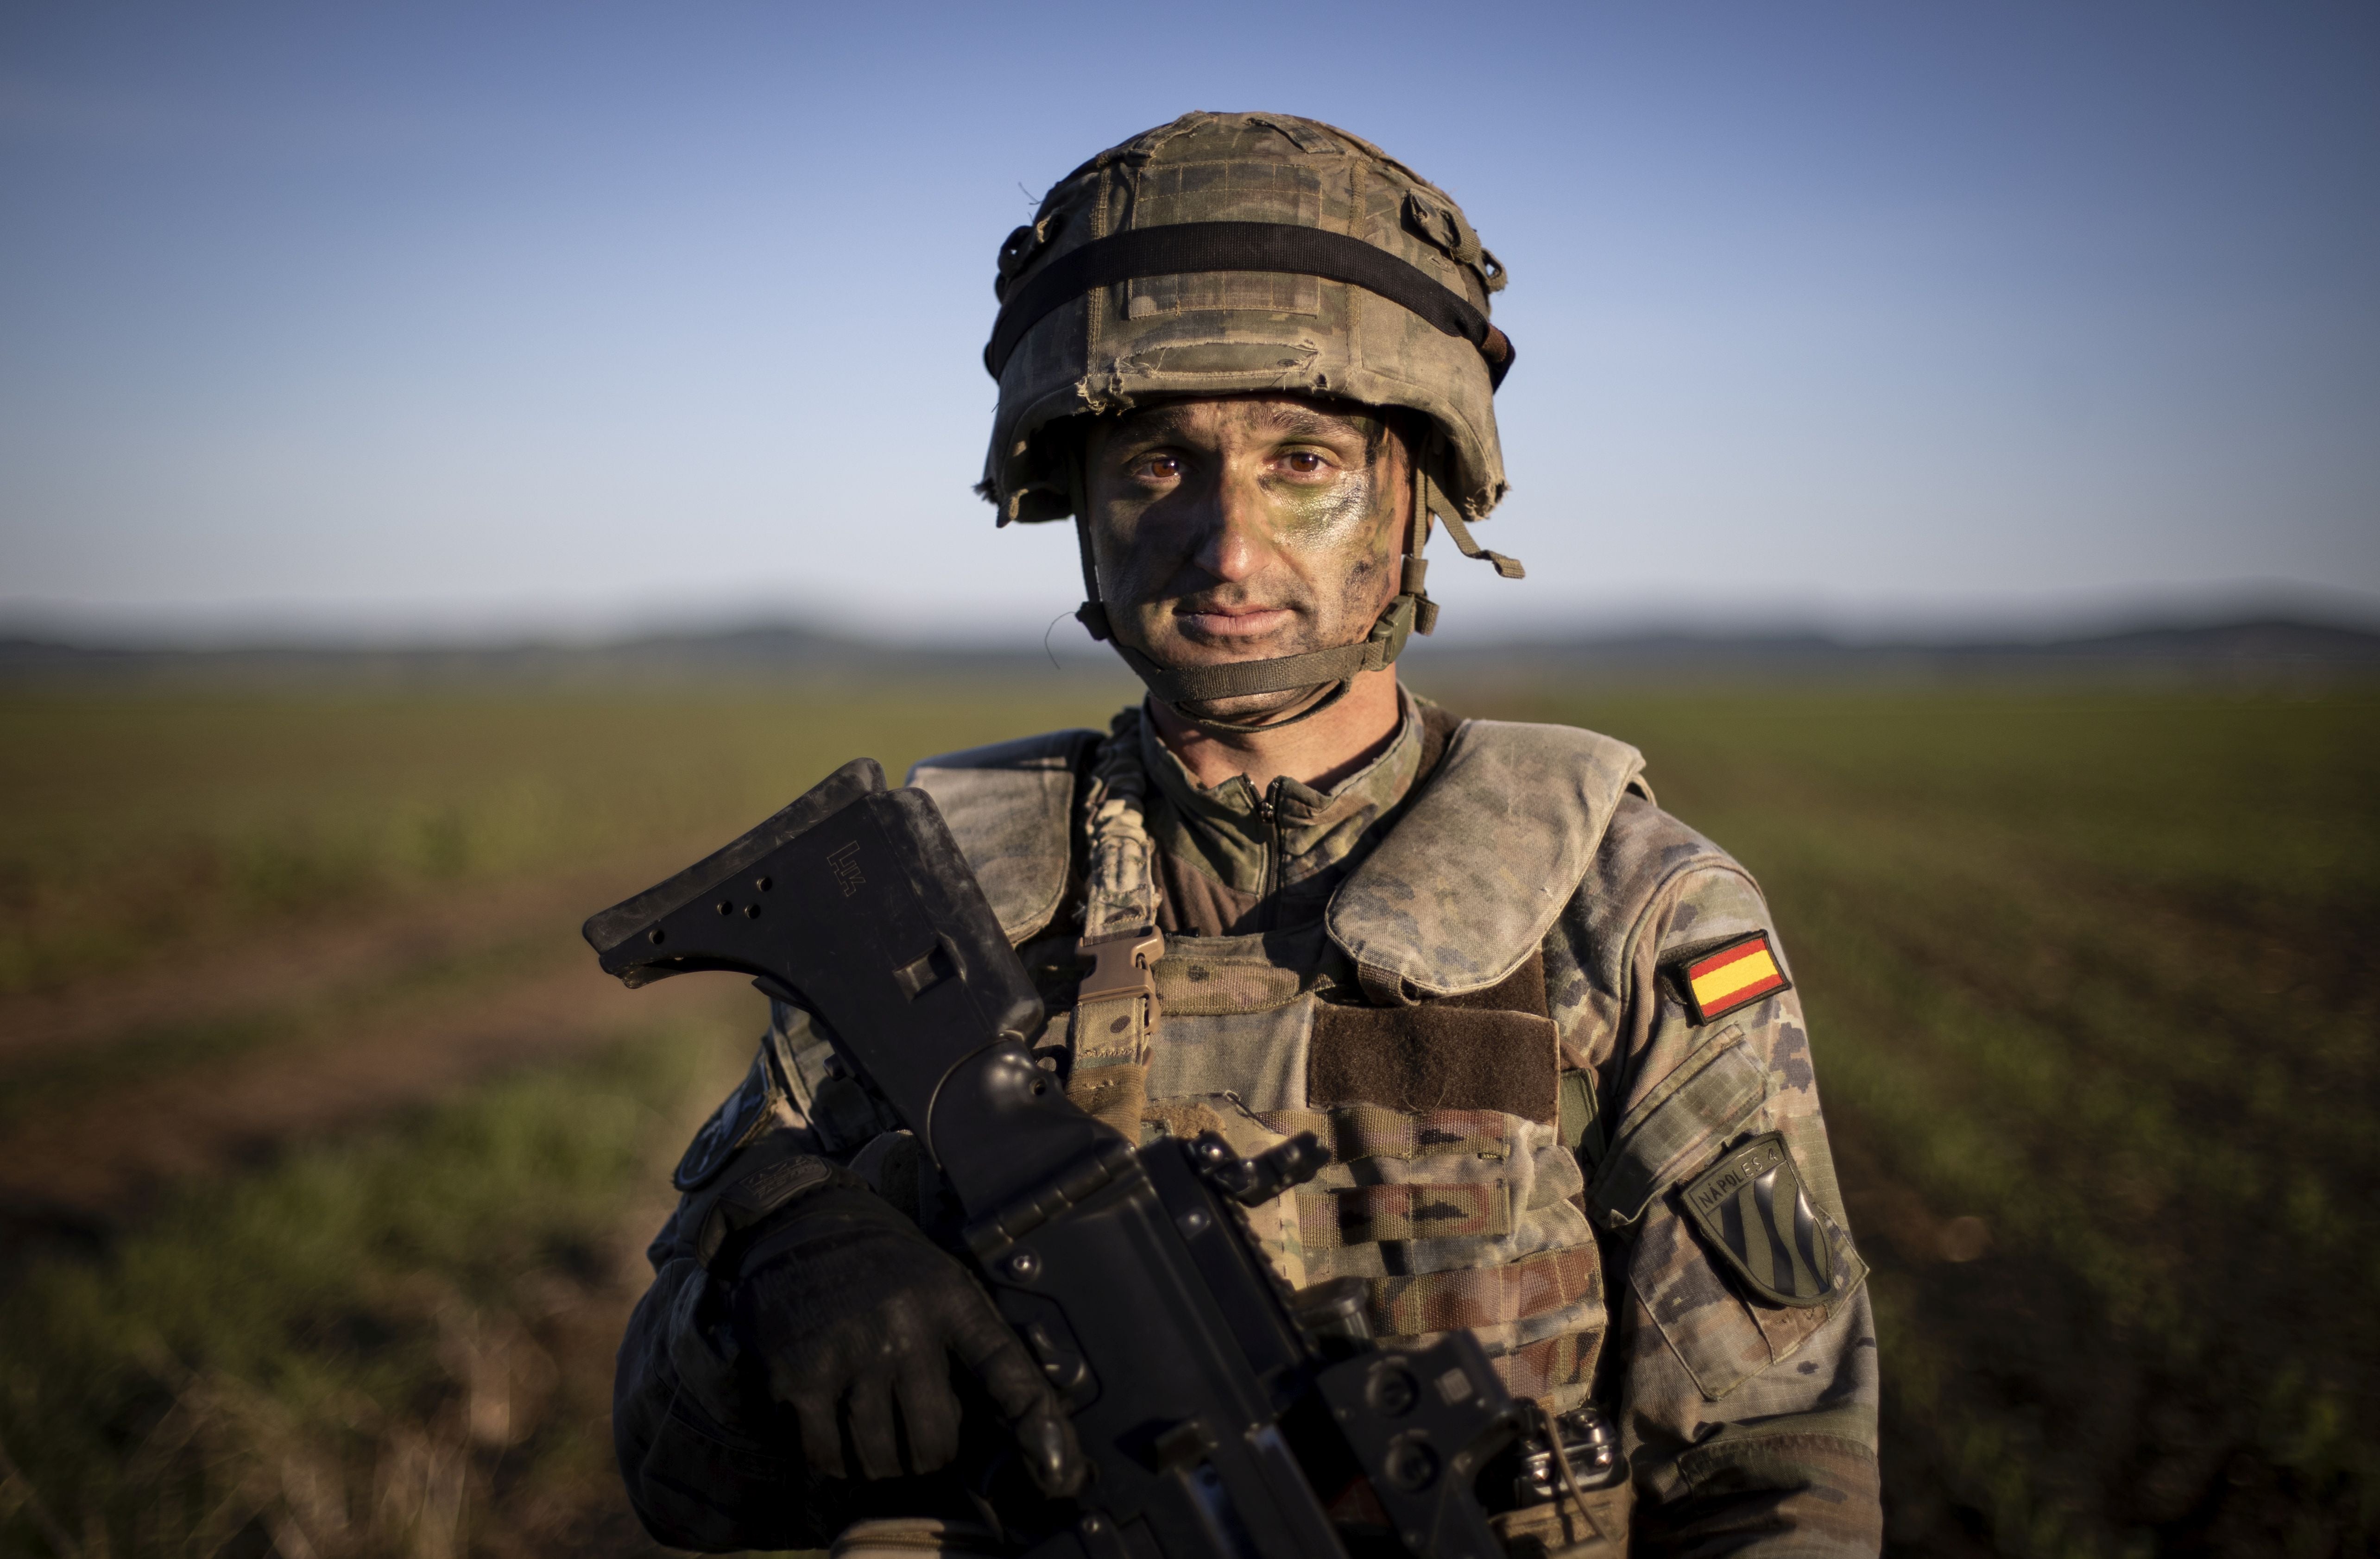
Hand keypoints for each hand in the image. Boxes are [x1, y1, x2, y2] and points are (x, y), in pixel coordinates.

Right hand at [729, 1189, 1082, 1495]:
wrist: (805, 1223)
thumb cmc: (888, 1267)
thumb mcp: (945, 1283)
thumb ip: (977, 1346)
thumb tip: (1019, 1428)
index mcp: (950, 1300)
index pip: (1006, 1373)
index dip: (1037, 1429)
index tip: (1058, 1475)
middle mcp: (902, 1327)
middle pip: (935, 1444)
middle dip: (931, 1454)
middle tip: (918, 1434)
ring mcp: (846, 1353)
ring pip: (879, 1461)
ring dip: (881, 1463)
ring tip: (876, 1430)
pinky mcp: (794, 1375)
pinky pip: (823, 1456)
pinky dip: (832, 1458)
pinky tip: (833, 1428)